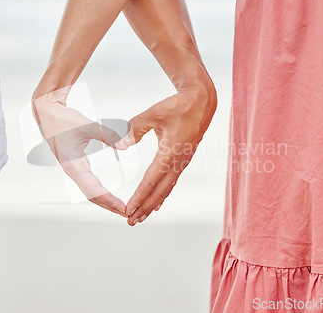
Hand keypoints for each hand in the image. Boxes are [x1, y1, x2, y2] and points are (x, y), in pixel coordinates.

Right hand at [32, 90, 126, 216]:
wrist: (47, 114)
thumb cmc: (62, 120)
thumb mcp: (87, 125)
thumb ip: (108, 135)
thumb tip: (125, 146)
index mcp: (73, 165)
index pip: (93, 190)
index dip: (109, 201)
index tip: (122, 208)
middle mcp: (73, 170)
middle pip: (92, 195)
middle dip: (109, 206)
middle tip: (126, 213)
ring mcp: (74, 169)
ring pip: (90, 191)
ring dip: (105, 201)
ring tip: (120, 208)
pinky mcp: (76, 165)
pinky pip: (89, 184)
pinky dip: (100, 192)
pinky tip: (108, 195)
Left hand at [117, 88, 216, 225]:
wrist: (201, 101)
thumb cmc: (177, 105)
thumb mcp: (153, 113)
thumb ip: (134, 129)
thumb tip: (121, 145)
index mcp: (170, 152)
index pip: (151, 181)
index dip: (139, 197)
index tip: (128, 210)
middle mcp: (178, 161)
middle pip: (160, 191)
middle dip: (145, 208)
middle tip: (131, 222)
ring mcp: (183, 162)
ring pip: (167, 188)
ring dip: (154, 204)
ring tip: (141, 217)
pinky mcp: (183, 159)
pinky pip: (172, 181)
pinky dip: (163, 194)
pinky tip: (157, 202)